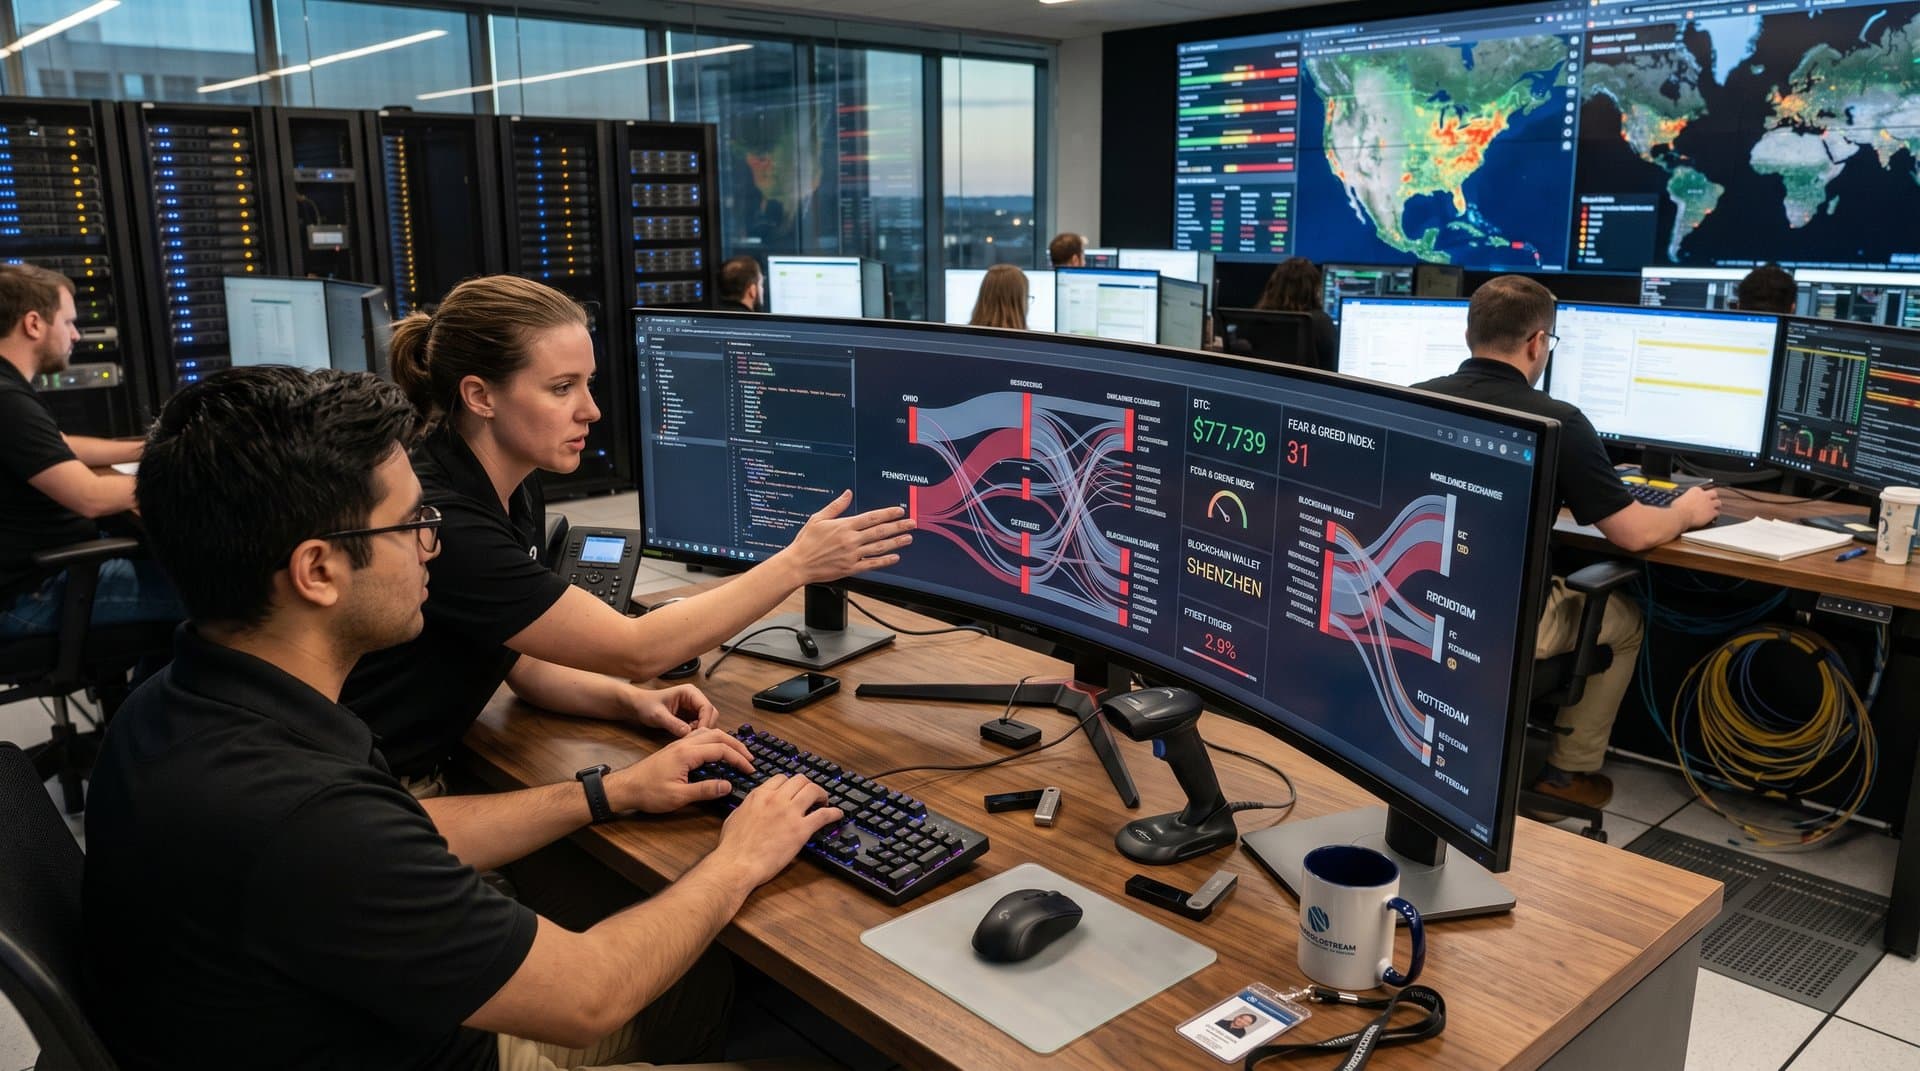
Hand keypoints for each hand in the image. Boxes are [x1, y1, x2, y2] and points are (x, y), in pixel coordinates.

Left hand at [605, 727, 752, 814]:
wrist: (625, 787)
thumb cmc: (648, 792)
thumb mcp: (678, 796)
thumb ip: (705, 790)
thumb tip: (727, 786)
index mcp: (686, 753)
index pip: (720, 750)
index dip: (738, 758)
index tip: (749, 768)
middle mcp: (683, 744)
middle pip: (717, 735)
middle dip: (736, 745)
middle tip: (750, 758)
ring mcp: (678, 744)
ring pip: (708, 733)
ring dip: (725, 740)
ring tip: (737, 752)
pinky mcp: (674, 748)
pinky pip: (699, 737)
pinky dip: (713, 740)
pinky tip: (715, 750)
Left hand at [624, 683, 717, 737]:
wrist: (638, 705)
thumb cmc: (646, 704)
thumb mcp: (658, 715)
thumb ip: (673, 724)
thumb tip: (688, 733)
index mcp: (689, 692)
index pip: (706, 707)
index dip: (705, 722)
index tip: (699, 734)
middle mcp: (694, 697)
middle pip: (711, 713)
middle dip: (704, 726)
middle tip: (692, 736)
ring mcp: (693, 706)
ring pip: (707, 720)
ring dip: (700, 729)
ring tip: (685, 734)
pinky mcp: (690, 714)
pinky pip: (700, 724)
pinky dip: (695, 731)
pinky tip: (684, 734)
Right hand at [711, 774, 842, 887]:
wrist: (736, 864)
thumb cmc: (732, 847)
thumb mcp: (735, 817)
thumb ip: (748, 807)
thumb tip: (752, 806)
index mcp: (759, 795)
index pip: (782, 778)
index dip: (791, 784)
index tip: (795, 790)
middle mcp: (776, 799)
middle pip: (800, 780)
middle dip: (808, 785)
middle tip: (812, 794)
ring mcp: (789, 813)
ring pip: (813, 790)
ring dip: (821, 794)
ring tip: (824, 802)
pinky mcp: (801, 830)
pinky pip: (823, 815)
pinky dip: (833, 813)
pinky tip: (837, 814)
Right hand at [775, 491, 913, 584]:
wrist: (798, 564)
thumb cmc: (806, 541)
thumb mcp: (818, 518)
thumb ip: (836, 506)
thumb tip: (848, 493)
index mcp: (844, 526)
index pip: (872, 517)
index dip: (888, 514)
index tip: (900, 511)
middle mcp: (851, 539)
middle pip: (880, 531)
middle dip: (898, 527)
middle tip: (912, 523)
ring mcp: (852, 555)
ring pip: (879, 547)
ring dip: (896, 542)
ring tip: (908, 538)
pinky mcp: (851, 568)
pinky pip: (871, 564)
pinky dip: (885, 561)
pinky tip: (895, 557)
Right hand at [1677, 486, 1720, 528]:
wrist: (1681, 516)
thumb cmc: (1678, 509)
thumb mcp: (1679, 499)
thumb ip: (1685, 499)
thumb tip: (1683, 501)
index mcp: (1695, 490)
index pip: (1702, 489)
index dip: (1701, 494)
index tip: (1700, 497)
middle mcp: (1704, 495)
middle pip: (1714, 493)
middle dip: (1713, 497)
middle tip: (1710, 501)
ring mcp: (1709, 504)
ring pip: (1718, 502)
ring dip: (1716, 505)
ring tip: (1714, 509)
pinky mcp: (1712, 512)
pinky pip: (1717, 512)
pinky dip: (1715, 514)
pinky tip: (1713, 517)